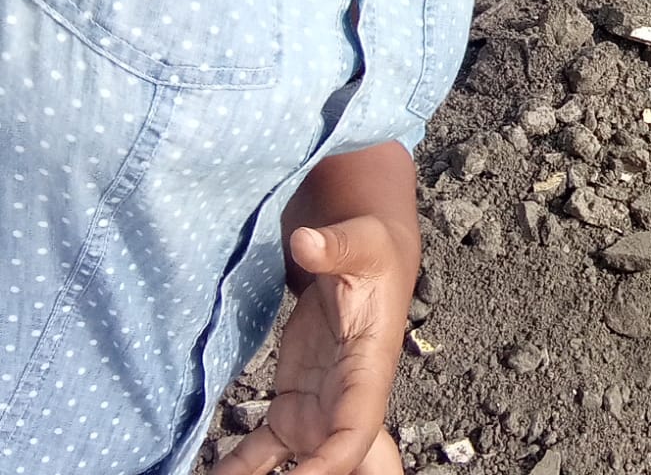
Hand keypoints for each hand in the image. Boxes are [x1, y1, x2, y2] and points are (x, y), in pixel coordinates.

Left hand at [215, 218, 413, 474]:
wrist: (361, 252)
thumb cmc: (370, 247)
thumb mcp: (361, 242)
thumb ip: (334, 246)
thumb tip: (305, 241)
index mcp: (369, 370)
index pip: (356, 430)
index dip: (330, 462)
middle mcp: (345, 401)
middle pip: (339, 463)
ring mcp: (316, 409)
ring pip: (298, 465)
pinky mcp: (290, 404)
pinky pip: (263, 451)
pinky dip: (238, 470)